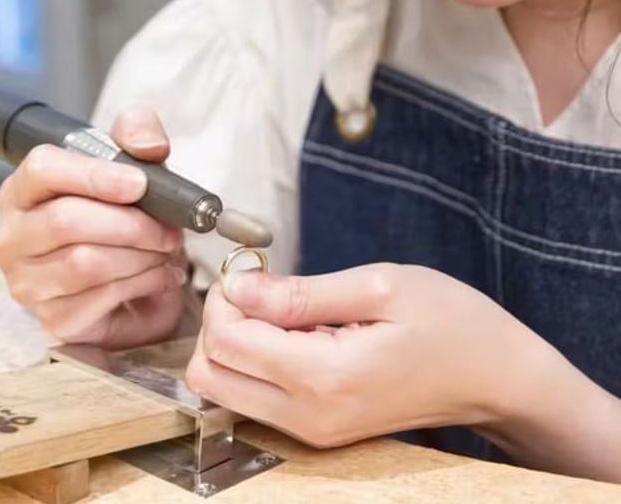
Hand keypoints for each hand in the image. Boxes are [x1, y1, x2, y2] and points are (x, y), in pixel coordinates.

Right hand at [0, 107, 187, 348]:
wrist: (138, 284)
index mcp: (23, 191)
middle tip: (168, 229)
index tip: (139, 183)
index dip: (94, 175)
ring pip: (86, 262)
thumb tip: (148, 145)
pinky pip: (102, 296)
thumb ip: (139, 136)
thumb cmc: (124, 223)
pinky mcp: (54, 318)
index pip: (42, 170)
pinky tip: (160, 275)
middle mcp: (12, 237)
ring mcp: (27, 283)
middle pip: (67, 220)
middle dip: (131, 224)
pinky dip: (144, 282)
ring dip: (141, 255)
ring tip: (164, 251)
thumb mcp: (136, 169)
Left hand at [186, 263, 563, 447]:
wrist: (495, 378)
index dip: (225, 298)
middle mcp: (308, 416)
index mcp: (322, 377)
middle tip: (261, 291)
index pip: (223, 343)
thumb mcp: (378, 287)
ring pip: (224, 389)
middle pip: (208, 375)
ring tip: (284, 312)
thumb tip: (236, 287)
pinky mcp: (317, 431)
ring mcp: (311, 430)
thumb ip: (298, 294)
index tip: (254, 272)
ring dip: (235, 344)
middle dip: (219, 323)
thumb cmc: (451, 324)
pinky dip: (256, 363)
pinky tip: (296, 336)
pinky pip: (254, 398)